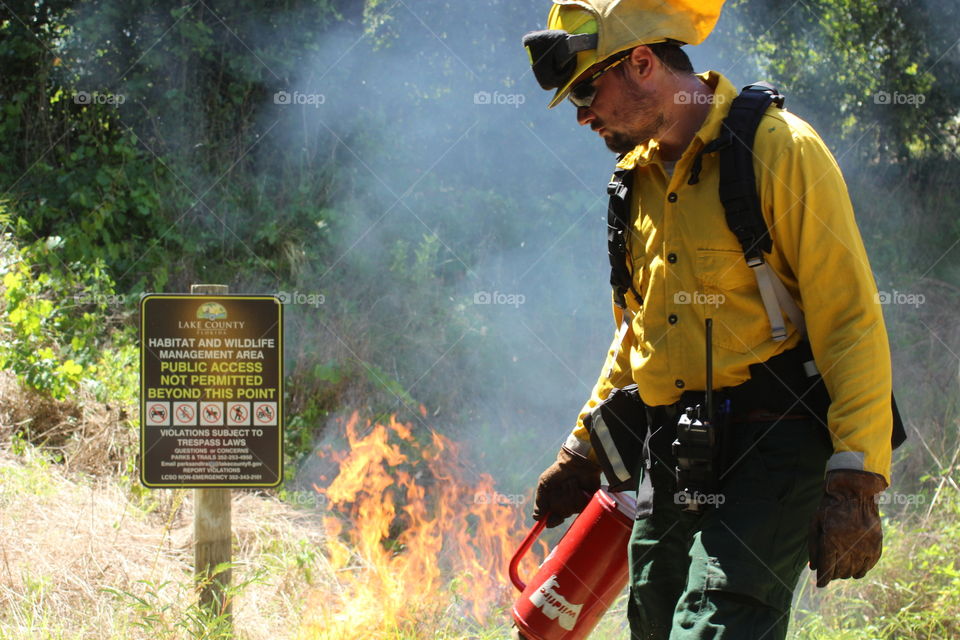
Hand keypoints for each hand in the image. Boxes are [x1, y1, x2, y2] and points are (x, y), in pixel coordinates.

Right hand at [532, 446, 600, 527]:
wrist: (575, 462)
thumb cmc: (558, 471)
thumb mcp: (544, 483)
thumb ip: (540, 500)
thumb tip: (537, 517)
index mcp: (554, 503)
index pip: (553, 519)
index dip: (552, 521)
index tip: (548, 521)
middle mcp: (566, 505)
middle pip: (562, 514)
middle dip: (560, 501)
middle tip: (561, 487)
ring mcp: (577, 504)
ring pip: (571, 510)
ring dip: (569, 495)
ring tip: (571, 482)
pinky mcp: (588, 502)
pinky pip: (581, 506)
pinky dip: (578, 495)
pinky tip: (578, 486)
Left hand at [808, 469, 886, 586]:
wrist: (855, 491)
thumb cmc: (830, 507)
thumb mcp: (815, 523)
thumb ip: (814, 546)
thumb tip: (814, 568)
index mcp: (831, 540)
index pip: (827, 569)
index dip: (823, 579)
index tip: (820, 584)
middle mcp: (849, 546)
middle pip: (840, 572)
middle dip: (833, 575)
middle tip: (829, 572)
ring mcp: (865, 546)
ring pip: (855, 572)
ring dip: (846, 573)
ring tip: (841, 569)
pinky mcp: (876, 545)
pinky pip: (869, 566)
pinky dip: (861, 569)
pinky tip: (855, 567)